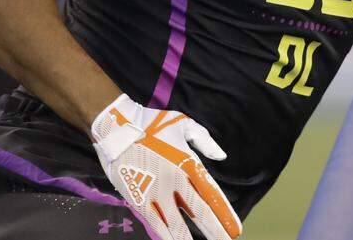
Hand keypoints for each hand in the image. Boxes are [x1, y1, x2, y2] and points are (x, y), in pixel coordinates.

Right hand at [92, 95, 241, 239]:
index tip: (235, 230)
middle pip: (199, 213)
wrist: (117, 128)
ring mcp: (156, 193)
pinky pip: (155, 223)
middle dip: (215, 231)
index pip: (212, 194)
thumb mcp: (185, 124)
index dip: (225, 214)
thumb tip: (222, 155)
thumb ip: (205, 141)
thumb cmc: (152, 124)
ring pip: (177, 225)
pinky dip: (166, 236)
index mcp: (189, 163)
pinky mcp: (138, 199)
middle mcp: (175, 181)